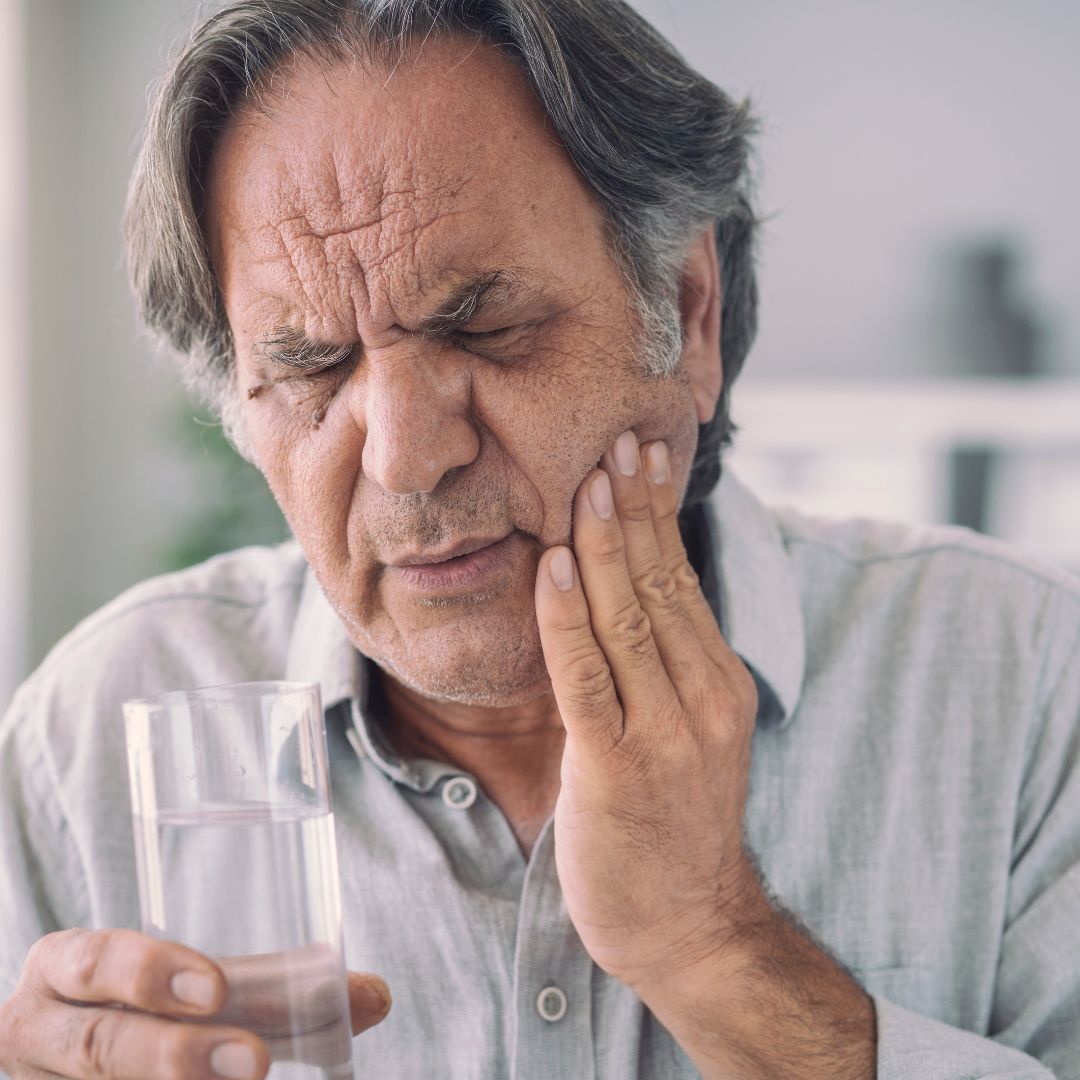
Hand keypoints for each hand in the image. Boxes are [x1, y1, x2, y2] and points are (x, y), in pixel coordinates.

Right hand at [0, 928, 389, 1078]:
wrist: (70, 1038)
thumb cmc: (142, 1002)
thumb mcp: (186, 981)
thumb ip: (271, 984)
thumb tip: (376, 997)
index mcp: (62, 968)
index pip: (91, 961)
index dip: (147, 971)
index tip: (217, 987)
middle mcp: (36, 1031)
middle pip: (98, 1047)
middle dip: (176, 1056)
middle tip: (255, 1060)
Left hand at [534, 429, 763, 991]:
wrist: (690, 927)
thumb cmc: (673, 826)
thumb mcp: (685, 735)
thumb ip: (660, 669)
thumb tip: (620, 597)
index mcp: (719, 684)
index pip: (683, 583)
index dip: (658, 518)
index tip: (641, 459)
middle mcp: (702, 698)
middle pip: (661, 585)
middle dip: (635, 510)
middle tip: (616, 442)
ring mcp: (664, 733)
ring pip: (629, 617)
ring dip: (606, 543)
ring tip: (589, 480)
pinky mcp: (616, 768)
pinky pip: (587, 674)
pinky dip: (568, 615)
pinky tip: (556, 564)